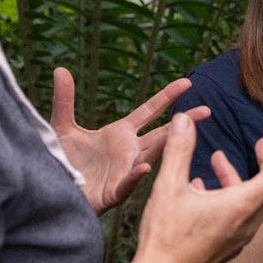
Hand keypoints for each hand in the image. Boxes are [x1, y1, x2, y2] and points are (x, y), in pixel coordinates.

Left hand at [51, 68, 210, 213]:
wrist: (55, 191)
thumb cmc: (64, 163)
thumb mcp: (63, 128)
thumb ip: (65, 101)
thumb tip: (60, 70)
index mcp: (121, 134)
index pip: (150, 111)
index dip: (167, 96)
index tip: (187, 83)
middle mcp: (129, 151)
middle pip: (162, 133)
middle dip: (184, 123)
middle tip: (207, 111)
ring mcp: (125, 171)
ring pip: (152, 156)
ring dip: (168, 146)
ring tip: (184, 133)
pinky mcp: (114, 192)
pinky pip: (128, 183)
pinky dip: (135, 176)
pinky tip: (144, 168)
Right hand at [113, 117, 262, 262]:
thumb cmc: (167, 237)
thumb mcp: (169, 186)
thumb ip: (179, 149)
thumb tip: (183, 119)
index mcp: (243, 205)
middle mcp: (249, 222)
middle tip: (261, 142)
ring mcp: (239, 237)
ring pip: (253, 201)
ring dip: (242, 177)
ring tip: (218, 158)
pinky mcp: (227, 247)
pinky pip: (239, 216)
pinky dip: (230, 195)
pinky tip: (201, 186)